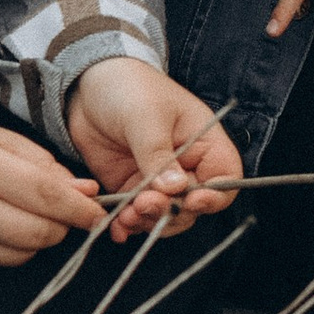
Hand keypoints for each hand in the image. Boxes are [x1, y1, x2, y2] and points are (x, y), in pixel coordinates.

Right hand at [0, 119, 103, 266]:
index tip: (101, 210)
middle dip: (67, 225)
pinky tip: (19, 228)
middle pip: (41, 231)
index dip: (80, 207)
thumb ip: (41, 161)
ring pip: (26, 252)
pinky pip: (5, 260)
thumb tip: (84, 189)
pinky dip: (23, 249)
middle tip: (72, 211)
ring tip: (43, 215)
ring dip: (47, 238)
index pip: (47, 195)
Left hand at [66, 60, 245, 241]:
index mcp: (203, 143)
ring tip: (126, 216)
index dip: (214, 196)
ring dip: (148, 222)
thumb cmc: (129, 87)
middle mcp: (186, 166)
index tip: (191, 201)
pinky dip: (127, 226)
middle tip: (144, 204)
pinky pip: (136, 216)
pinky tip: (116, 227)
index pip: (225, 179)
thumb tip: (175, 190)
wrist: (88, 85)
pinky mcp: (131, 188)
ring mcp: (157, 180)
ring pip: (164, 216)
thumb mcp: (146, 117)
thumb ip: (159, 155)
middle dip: (171, 212)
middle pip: (192, 206)